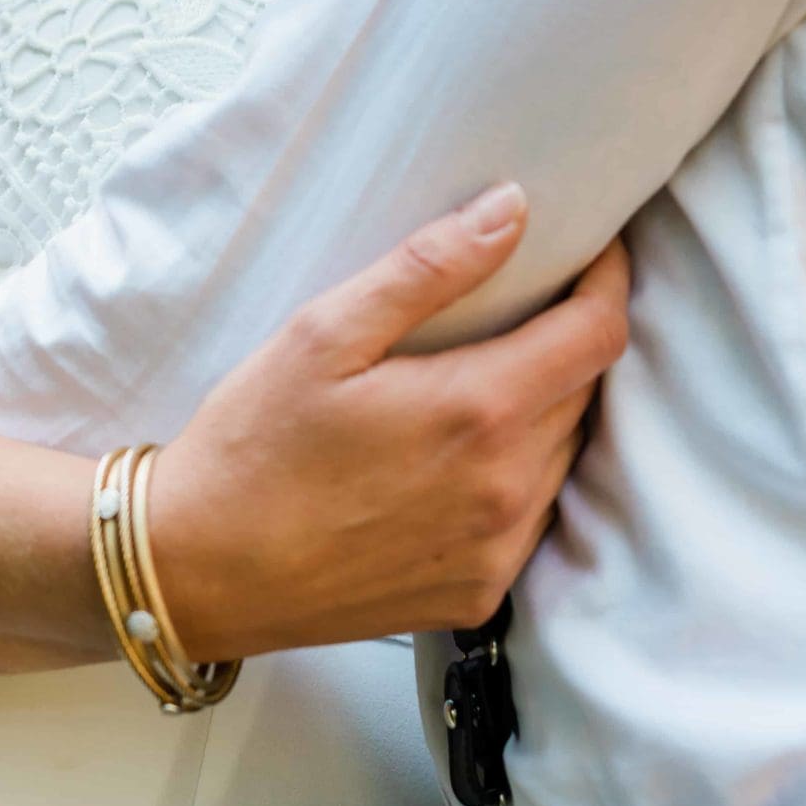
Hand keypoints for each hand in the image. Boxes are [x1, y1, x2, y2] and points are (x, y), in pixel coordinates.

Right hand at [151, 184, 629, 660]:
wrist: (198, 572)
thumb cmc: (251, 447)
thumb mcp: (325, 333)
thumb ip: (429, 268)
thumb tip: (513, 211)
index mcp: (478, 411)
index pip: (598, 335)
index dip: (607, 284)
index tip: (591, 256)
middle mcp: (506, 489)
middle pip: (584, 392)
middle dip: (566, 342)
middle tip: (516, 312)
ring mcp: (497, 551)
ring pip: (563, 456)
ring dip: (542, 412)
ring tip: (476, 385)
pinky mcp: (478, 593)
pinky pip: (531, 518)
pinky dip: (515, 478)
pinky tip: (452, 461)